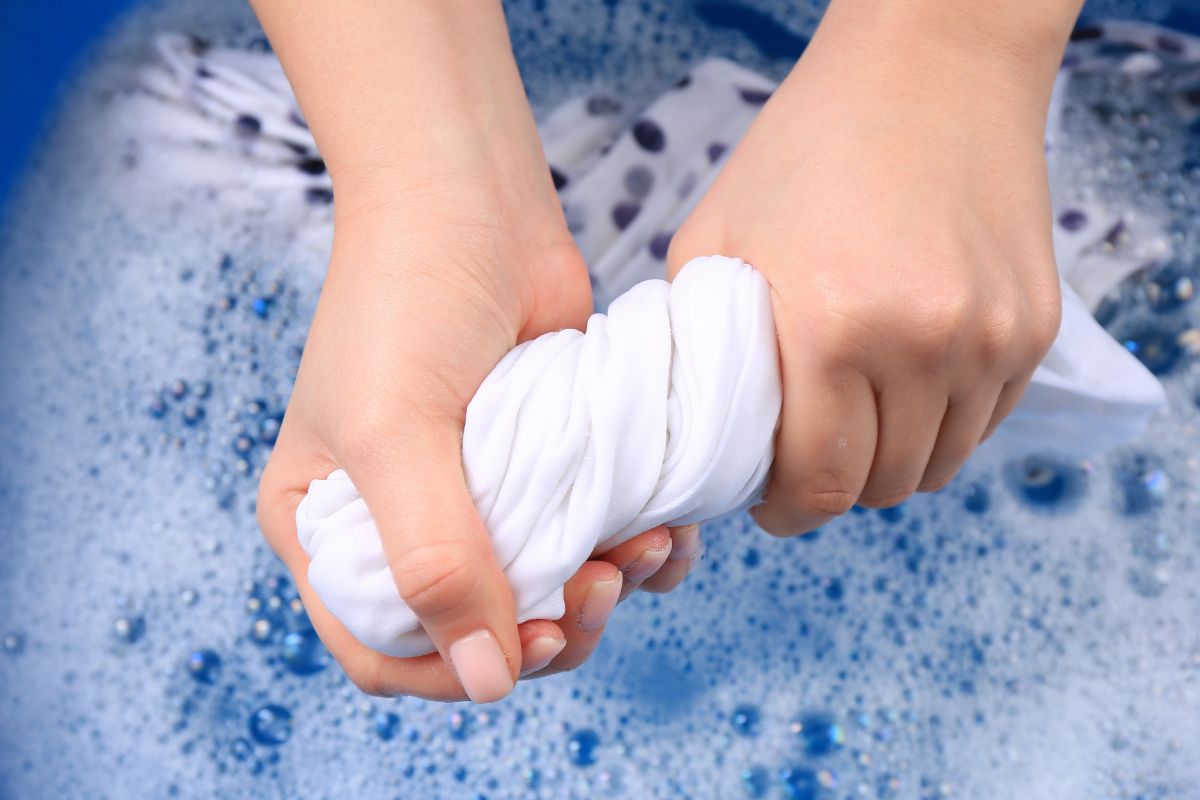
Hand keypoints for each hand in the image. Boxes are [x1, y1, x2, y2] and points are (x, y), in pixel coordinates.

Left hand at [668, 0, 1076, 533]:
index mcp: (831, 325)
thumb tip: (699, 433)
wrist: (929, 69)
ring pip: (939, 466)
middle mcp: (923, 343)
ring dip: (889, 462)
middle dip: (833, 488)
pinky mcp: (1034, 328)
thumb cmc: (804, 150)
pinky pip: (984, 423)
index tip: (771, 502)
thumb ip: (700, 348)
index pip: (817, 483)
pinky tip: (904, 381)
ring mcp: (991, 339)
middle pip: (882, 486)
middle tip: (805, 455)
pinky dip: (941, 425)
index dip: (787, 510)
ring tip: (854, 420)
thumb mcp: (713, 241)